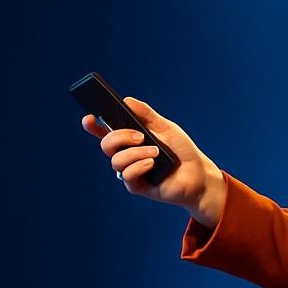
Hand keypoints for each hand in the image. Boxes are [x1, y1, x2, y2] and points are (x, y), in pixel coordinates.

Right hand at [80, 97, 226, 228]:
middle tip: (140, 136)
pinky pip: (127, 176)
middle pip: (106, 144)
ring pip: (116, 161)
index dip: (93, 126)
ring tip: (155, 152)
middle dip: (119, 137)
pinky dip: (139, 167)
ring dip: (136, 153)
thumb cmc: (181, 150)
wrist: (199, 174)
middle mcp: (127, 154)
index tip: (89, 117)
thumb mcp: (166, 127)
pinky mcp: (137, 186)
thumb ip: (146, 114)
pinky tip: (152, 164)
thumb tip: (127, 100)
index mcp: (130, 139)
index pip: (105, 131)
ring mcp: (130, 171)